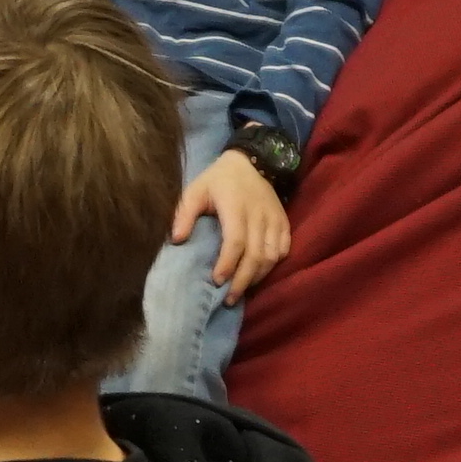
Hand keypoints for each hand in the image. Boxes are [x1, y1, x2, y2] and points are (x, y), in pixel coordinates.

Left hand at [175, 149, 293, 299]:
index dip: (227, 264)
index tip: (216, 281)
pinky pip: (284, 249)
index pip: (236, 241)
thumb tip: (176, 240)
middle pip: (256, 255)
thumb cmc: (217, 180)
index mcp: (236, 205)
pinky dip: (273, 265)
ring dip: (258, 276)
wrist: (250, 162)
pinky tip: (259, 274)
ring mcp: (274, 218)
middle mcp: (258, 213)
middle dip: (243, 280)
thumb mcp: (195, 190)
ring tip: (241, 290)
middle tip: (228, 299)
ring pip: (272, 256)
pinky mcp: (283, 221)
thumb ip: (184, 213)